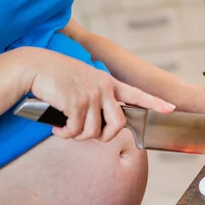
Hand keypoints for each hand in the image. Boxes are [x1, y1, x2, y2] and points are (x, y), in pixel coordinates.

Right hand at [22, 47, 175, 140]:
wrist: (34, 67)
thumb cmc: (56, 77)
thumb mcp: (83, 83)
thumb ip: (97, 99)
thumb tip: (100, 127)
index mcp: (108, 82)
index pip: (136, 94)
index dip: (154, 103)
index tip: (170, 108)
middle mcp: (104, 87)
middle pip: (118, 125)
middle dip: (104, 138)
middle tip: (88, 136)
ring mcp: (91, 94)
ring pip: (94, 132)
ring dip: (78, 136)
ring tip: (65, 129)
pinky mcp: (77, 102)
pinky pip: (76, 131)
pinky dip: (65, 135)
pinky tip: (56, 129)